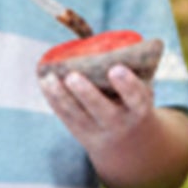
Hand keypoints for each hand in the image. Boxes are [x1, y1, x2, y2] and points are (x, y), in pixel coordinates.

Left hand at [41, 59, 159, 151]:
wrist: (128, 146)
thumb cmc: (133, 106)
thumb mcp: (142, 94)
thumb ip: (132, 73)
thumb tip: (113, 40)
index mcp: (138, 111)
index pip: (136, 98)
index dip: (126, 84)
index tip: (115, 69)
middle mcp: (118, 123)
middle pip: (101, 110)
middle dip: (86, 93)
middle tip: (73, 77)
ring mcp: (97, 131)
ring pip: (77, 115)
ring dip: (61, 96)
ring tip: (50, 78)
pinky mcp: (80, 133)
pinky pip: (64, 116)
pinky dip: (53, 100)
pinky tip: (44, 82)